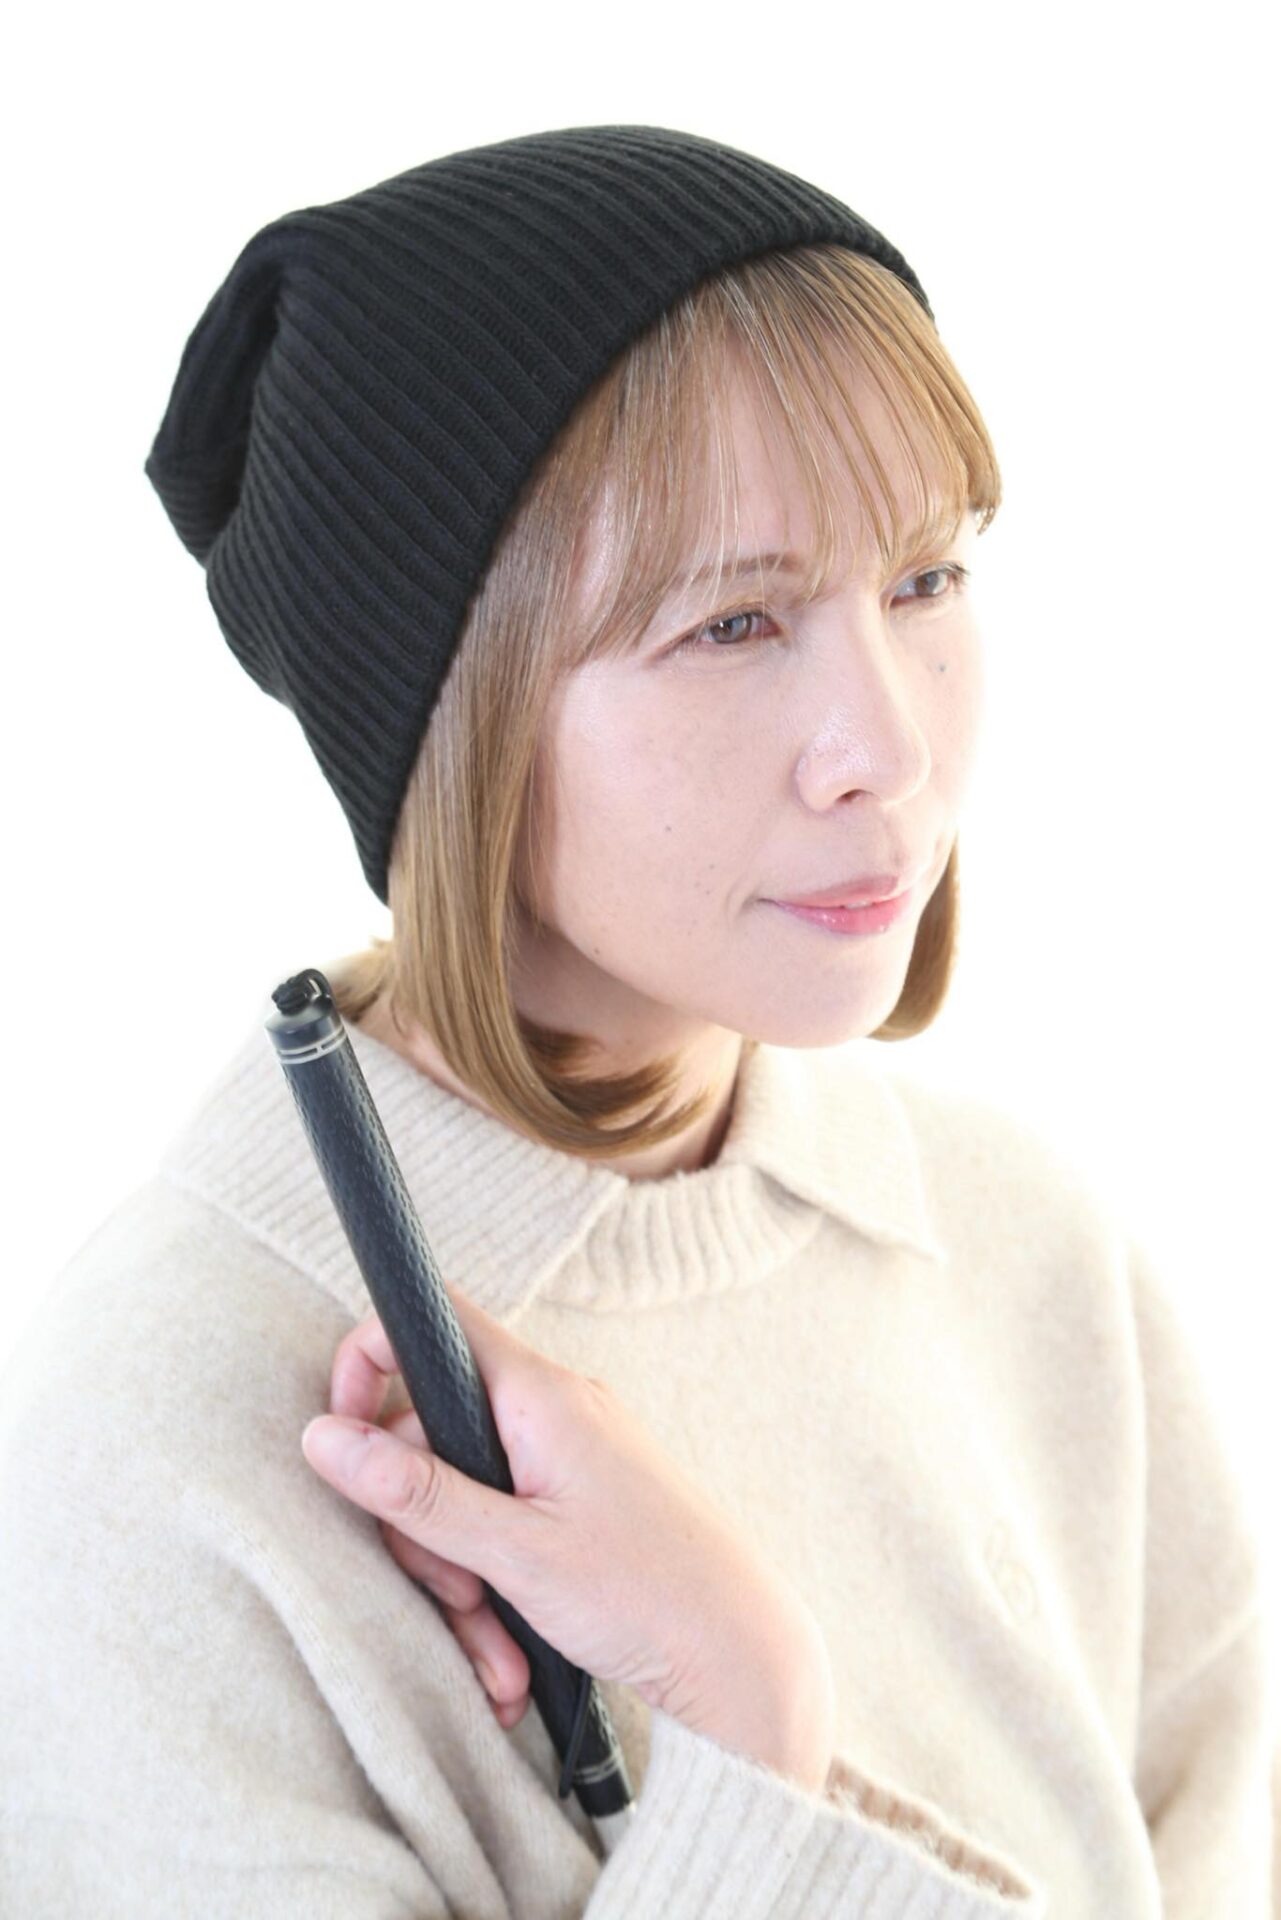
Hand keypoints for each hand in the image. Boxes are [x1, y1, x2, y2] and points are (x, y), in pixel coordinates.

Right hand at [301, 1285, 834, 1787]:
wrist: (745, 1659)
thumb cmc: (646, 1595)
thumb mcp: (513, 1552)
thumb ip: (415, 1492)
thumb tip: (323, 1437)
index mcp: (539, 1395)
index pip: (430, 1323)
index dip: (368, 1364)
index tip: (342, 1441)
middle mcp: (554, 1411)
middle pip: (433, 1438)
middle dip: (425, 1532)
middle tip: (455, 1596)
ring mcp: (569, 1459)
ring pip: (467, 1500)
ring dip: (465, 1586)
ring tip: (497, 1659)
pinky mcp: (581, 1506)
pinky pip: (507, 1530)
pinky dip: (499, 1592)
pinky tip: (514, 1663)